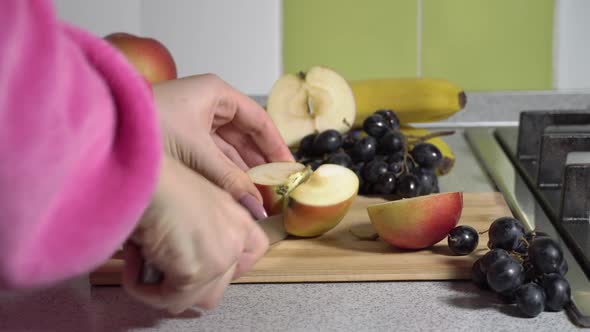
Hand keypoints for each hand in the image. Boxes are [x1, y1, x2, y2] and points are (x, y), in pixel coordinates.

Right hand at [122, 155, 268, 313]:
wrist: (143, 174)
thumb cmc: (158, 176)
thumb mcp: (190, 197)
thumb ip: (203, 225)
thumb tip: (195, 258)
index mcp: (239, 215)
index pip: (252, 252)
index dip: (225, 264)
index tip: (196, 263)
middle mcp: (237, 237)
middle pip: (223, 283)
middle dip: (190, 279)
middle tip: (161, 259)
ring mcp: (221, 256)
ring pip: (199, 297)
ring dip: (168, 286)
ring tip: (145, 257)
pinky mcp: (196, 273)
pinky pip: (169, 299)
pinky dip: (144, 286)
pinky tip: (134, 259)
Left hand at [152, 74, 292, 212]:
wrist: (103, 129)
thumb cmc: (148, 126)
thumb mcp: (196, 153)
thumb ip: (229, 179)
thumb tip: (255, 207)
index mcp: (216, 94)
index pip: (258, 120)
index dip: (276, 145)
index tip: (288, 168)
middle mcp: (208, 105)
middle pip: (245, 136)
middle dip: (259, 163)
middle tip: (275, 189)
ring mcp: (194, 122)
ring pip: (229, 149)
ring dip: (242, 172)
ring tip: (259, 195)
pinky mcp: (181, 139)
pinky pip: (212, 156)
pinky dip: (223, 173)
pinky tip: (235, 191)